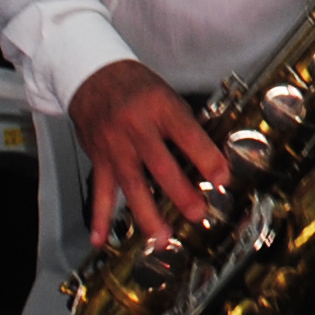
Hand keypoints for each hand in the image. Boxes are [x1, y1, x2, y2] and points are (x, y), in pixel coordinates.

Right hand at [69, 60, 233, 243]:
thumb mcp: (165, 95)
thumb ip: (183, 126)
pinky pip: (100, 191)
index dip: (206, 157)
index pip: (187, 134)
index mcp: (159, 107)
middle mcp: (136, 128)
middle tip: (198, 213)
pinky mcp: (99, 158)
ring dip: (147, 214)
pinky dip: (99, 217)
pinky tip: (100, 238)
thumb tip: (209, 159)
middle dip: (181, 193)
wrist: (92, 76)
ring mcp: (115, 146)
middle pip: (160, 165)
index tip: (223, 177)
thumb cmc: (136, 87)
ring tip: (162, 238)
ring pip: (132, 184)